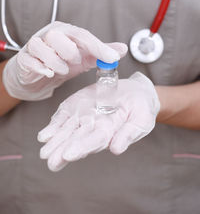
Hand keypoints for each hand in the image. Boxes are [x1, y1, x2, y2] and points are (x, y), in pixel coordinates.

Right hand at [3, 21, 126, 100]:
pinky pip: (29, 60)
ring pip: (41, 46)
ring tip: (62, 70)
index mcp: (65, 31)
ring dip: (56, 62)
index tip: (112, 58)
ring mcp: (34, 46)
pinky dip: (40, 68)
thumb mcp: (84, 58)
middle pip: (58, 35)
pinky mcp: (24, 59)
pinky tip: (48, 73)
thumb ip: (101, 53)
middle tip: (74, 62)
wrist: (38, 77)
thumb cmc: (61, 62)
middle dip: (69, 52)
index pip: (82, 35)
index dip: (98, 47)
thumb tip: (122, 49)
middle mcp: (49, 35)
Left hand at [38, 72, 159, 171]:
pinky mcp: (77, 107)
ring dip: (55, 141)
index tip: (69, 154)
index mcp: (109, 133)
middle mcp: (93, 128)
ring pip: (67, 131)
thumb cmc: (140, 108)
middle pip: (76, 140)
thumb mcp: (141, 120)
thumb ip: (128, 134)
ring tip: (44, 150)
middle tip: (51, 160)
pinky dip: (54, 125)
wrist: (135, 92)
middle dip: (63, 150)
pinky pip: (64, 117)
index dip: (82, 147)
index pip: (94, 142)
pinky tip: (44, 136)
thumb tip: (116, 149)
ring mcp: (83, 118)